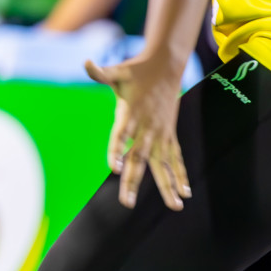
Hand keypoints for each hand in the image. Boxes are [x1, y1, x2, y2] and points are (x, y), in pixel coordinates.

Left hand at [84, 56, 191, 210]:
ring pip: (162, 163)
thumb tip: (86, 63)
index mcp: (131, 113)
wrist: (166, 66)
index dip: (116, 150)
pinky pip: (175, 158)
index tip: (113, 168)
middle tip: (127, 203)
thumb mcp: (117, 71)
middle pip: (138, 157)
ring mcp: (160, 133)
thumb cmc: (136, 71)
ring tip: (175, 207)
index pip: (121, 135)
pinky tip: (185, 193)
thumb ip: (101, 73)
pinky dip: (180, 174)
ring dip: (167, 185)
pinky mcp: (169, 134)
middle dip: (133, 180)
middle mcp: (147, 127)